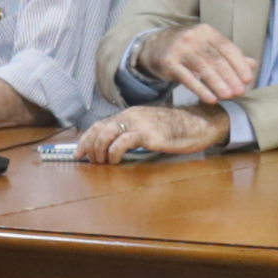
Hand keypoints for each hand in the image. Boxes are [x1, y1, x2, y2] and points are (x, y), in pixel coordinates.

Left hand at [77, 104, 223, 162]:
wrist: (198, 123)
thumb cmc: (176, 128)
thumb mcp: (149, 126)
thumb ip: (133, 132)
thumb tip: (115, 147)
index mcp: (130, 114)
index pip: (100, 123)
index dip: (85, 138)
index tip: (79, 153)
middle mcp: (131, 116)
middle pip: (99, 129)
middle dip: (90, 147)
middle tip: (91, 162)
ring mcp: (140, 124)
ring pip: (107, 134)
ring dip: (99, 151)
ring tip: (102, 163)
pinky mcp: (149, 134)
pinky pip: (123, 142)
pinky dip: (113, 152)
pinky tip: (115, 161)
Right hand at [139, 23, 258, 104]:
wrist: (155, 46)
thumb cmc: (189, 48)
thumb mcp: (209, 46)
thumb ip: (230, 55)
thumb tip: (252, 65)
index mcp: (207, 31)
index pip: (227, 48)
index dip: (239, 64)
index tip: (248, 79)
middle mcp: (193, 37)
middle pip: (216, 59)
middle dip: (230, 76)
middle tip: (240, 91)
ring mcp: (180, 49)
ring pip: (203, 68)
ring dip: (218, 84)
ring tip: (229, 96)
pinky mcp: (168, 62)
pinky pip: (187, 78)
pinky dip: (200, 89)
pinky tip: (211, 99)